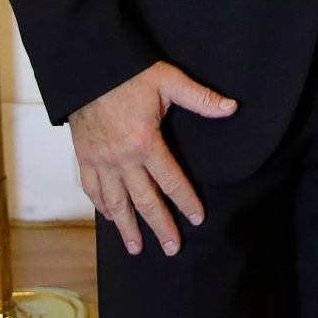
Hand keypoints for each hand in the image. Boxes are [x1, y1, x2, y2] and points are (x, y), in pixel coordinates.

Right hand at [68, 62, 236, 256]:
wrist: (88, 69)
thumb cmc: (130, 74)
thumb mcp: (169, 80)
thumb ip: (200, 98)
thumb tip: (232, 108)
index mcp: (145, 142)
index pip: (171, 180)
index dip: (185, 201)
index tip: (197, 219)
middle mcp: (122, 158)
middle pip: (144, 200)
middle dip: (159, 226)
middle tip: (171, 248)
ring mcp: (100, 161)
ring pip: (116, 202)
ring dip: (127, 227)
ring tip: (137, 248)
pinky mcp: (85, 158)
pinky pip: (93, 190)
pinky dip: (102, 207)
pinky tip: (112, 219)